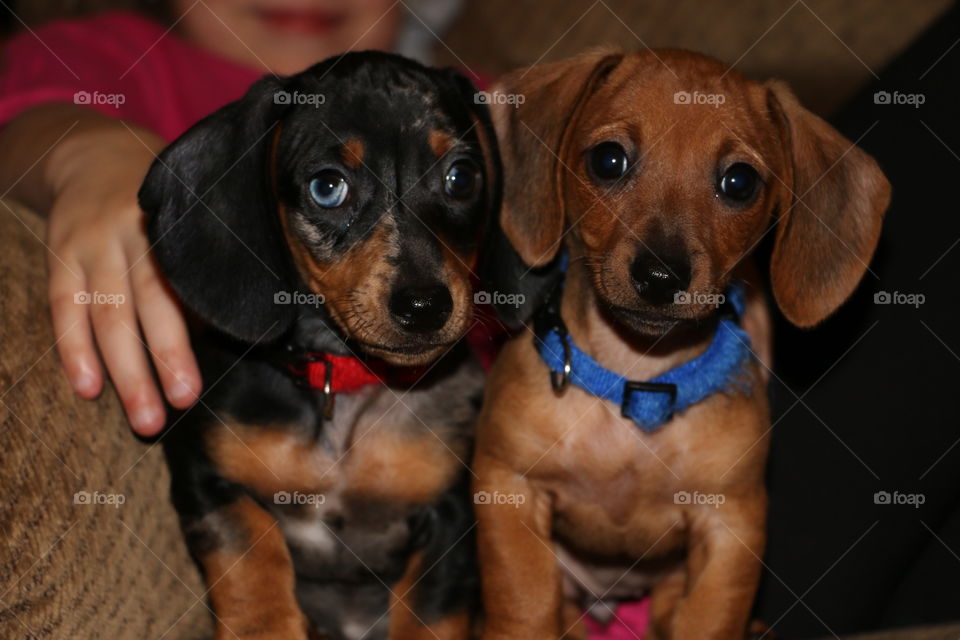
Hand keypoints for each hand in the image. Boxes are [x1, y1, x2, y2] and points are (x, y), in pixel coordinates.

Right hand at [45, 125, 200, 434]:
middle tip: (181, 406)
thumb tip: (239, 333)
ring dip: (124, 370)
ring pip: (108, 312)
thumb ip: (210, 269)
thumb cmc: (168, 207)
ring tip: (144, 419)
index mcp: (179, 221)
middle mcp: (133, 229)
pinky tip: (88, 389)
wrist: (96, 153)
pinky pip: (64, 306)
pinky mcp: (60, 253)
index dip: (203, 324)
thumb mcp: (195, 220)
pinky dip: (74, 349)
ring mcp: (91, 240)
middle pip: (149, 299)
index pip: (191, 279)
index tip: (221, 362)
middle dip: (167, 357)